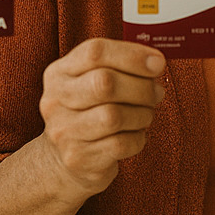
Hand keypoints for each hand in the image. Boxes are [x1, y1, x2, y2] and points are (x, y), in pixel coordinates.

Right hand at [38, 38, 165, 196]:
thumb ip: (120, 67)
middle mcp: (55, 100)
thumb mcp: (92, 82)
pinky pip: (120, 144)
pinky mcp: (77, 158)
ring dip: (142, 114)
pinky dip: (138, 137)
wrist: (61, 161)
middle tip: (156, 92)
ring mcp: (64, 132)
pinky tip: (135, 134)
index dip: (132, 55)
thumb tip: (155, 63)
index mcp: (59, 73)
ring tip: (145, 114)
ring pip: (114, 116)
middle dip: (141, 87)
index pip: (95, 52)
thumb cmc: (89, 112)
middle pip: (104, 82)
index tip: (159, 62)